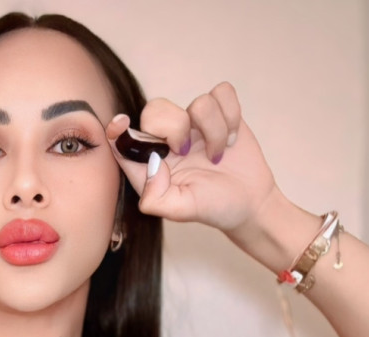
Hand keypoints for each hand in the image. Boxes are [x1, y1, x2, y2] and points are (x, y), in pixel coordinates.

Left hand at [105, 83, 279, 234]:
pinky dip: (231, 116)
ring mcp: (195, 124)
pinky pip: (222, 93)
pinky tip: (231, 140)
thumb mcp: (182, 211)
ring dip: (214, 130)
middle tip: (187, 151)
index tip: (121, 123)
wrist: (251, 203)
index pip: (123, 139)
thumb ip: (156, 197)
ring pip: (199, 101)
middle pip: (156, 109)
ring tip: (217, 155)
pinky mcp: (220, 113)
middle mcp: (169, 139)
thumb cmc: (214, 207)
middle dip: (175, 127)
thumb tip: (151, 165)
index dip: (117, 128)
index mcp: (151, 162)